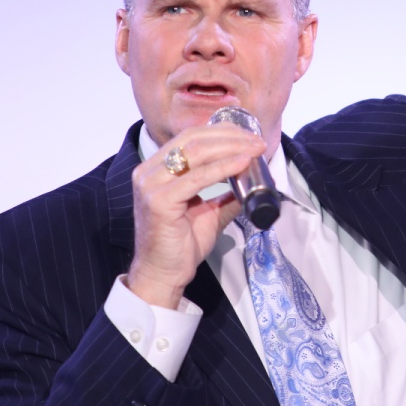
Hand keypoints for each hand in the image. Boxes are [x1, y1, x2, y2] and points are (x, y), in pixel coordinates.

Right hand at [126, 123, 266, 307]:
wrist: (163, 274)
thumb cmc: (180, 245)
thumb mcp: (208, 212)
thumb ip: (226, 195)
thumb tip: (253, 184)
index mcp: (155, 168)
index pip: (190, 137)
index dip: (222, 131)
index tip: (249, 135)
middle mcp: (148, 171)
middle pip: (193, 139)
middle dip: (230, 136)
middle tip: (257, 142)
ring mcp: (151, 184)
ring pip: (195, 153)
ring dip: (231, 148)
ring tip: (255, 149)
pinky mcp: (159, 200)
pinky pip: (197, 178)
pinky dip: (223, 167)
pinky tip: (242, 163)